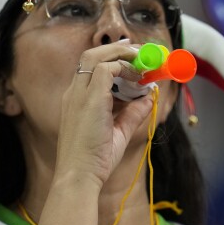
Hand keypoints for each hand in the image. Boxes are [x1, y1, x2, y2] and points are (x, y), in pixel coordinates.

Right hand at [55, 41, 151, 186]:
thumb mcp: (119, 132)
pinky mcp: (90, 99)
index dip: (114, 59)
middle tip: (140, 51)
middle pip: (91, 55)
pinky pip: (107, 69)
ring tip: (142, 59)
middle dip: (117, 48)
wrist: (80, 176)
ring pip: (95, 56)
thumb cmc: (95, 159)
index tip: (134, 59)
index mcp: (76, 99)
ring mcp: (79, 94)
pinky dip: (125, 69)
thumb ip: (133, 113)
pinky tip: (139, 79)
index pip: (92, 68)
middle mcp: (74, 93)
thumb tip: (148, 98)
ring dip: (121, 53)